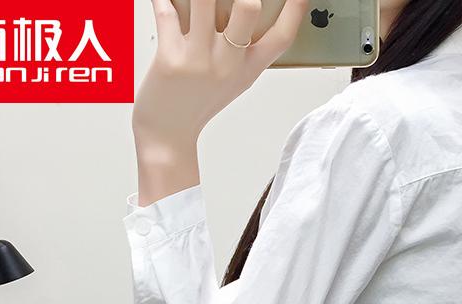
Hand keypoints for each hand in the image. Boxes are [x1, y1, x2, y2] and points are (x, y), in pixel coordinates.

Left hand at [132, 0, 307, 199]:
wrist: (169, 133)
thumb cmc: (199, 102)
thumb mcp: (233, 80)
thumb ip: (243, 48)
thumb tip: (248, 7)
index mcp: (248, 69)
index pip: (282, 37)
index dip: (295, 9)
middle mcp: (228, 63)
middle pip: (248, 8)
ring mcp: (200, 60)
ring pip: (203, 0)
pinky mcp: (170, 58)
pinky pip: (166, 11)